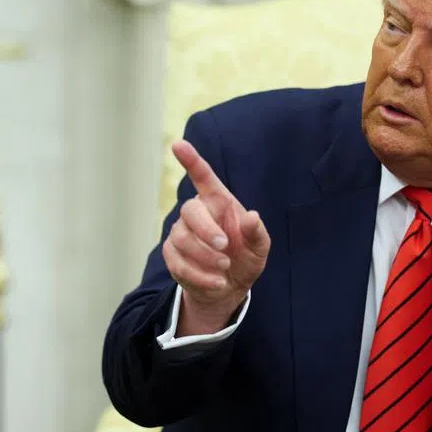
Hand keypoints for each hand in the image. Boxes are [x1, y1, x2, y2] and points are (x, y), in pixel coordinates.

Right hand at [164, 140, 269, 335]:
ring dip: (205, 257)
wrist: (227, 288)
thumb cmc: (244, 259)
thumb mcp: (259, 248)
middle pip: (190, 210)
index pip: (203, 176)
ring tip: (224, 269)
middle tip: (225, 247)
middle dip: (206, 230)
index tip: (178, 144)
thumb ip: (257, 233)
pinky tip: (216, 282)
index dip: (191, 160)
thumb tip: (252, 216)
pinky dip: (200, 276)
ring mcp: (180, 233)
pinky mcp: (171, 254)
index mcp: (218, 203)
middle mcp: (197, 213)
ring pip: (182, 239)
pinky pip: (179, 263)